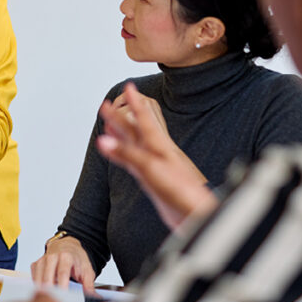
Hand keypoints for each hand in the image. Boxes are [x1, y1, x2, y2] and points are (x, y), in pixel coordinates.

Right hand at [31, 235, 95, 292]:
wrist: (67, 246)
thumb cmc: (76, 258)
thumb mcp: (86, 270)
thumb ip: (89, 285)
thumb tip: (94, 298)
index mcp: (66, 257)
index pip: (62, 273)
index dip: (62, 287)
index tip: (64, 298)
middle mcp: (52, 257)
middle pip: (47, 278)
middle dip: (51, 292)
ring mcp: (42, 260)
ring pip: (38, 279)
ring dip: (44, 291)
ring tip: (52, 299)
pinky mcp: (36, 265)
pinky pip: (34, 278)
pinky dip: (38, 287)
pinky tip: (45, 292)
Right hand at [97, 83, 216, 229]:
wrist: (197, 215)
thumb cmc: (182, 193)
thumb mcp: (151, 169)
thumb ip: (127, 155)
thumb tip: (104, 140)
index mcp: (159, 146)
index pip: (144, 118)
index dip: (135, 102)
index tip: (129, 86)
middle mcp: (156, 153)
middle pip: (135, 129)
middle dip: (120, 116)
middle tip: (107, 104)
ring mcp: (154, 166)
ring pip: (133, 144)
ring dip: (120, 133)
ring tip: (108, 123)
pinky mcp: (152, 180)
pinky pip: (132, 160)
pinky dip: (122, 153)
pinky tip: (118, 152)